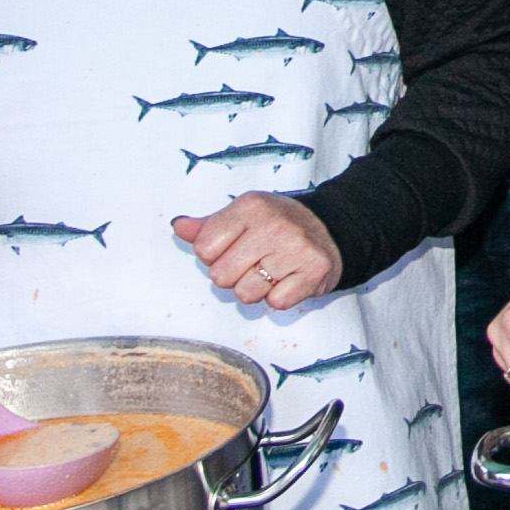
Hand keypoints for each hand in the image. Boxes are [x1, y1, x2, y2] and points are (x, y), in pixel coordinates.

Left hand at [173, 191, 342, 310]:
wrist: (330, 229)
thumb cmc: (277, 225)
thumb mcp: (243, 216)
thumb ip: (207, 226)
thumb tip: (178, 227)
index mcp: (250, 207)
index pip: (203, 249)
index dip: (214, 256)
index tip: (233, 249)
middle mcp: (273, 225)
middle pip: (221, 276)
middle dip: (232, 276)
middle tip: (252, 264)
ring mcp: (295, 249)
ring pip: (247, 294)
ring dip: (256, 290)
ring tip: (270, 272)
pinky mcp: (314, 272)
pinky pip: (276, 303)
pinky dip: (279, 297)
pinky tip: (287, 280)